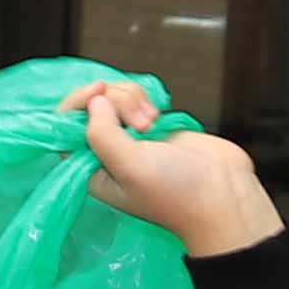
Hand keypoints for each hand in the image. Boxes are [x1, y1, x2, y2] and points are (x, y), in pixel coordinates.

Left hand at [66, 77, 282, 255]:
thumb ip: (101, 134)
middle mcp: (107, 155)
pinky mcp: (152, 128)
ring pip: (115, 99)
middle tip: (141, 124)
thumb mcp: (129, 166)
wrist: (223, 197)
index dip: (77, 103)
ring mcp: (130, 140)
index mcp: (92, 171)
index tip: (99, 92)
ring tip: (153, 123)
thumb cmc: (177, 192)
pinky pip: (135, 100)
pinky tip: (159, 117)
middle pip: (93, 107)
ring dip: (133, 100)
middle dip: (116, 101)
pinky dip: (145, 99)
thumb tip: (94, 102)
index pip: (65, 128)